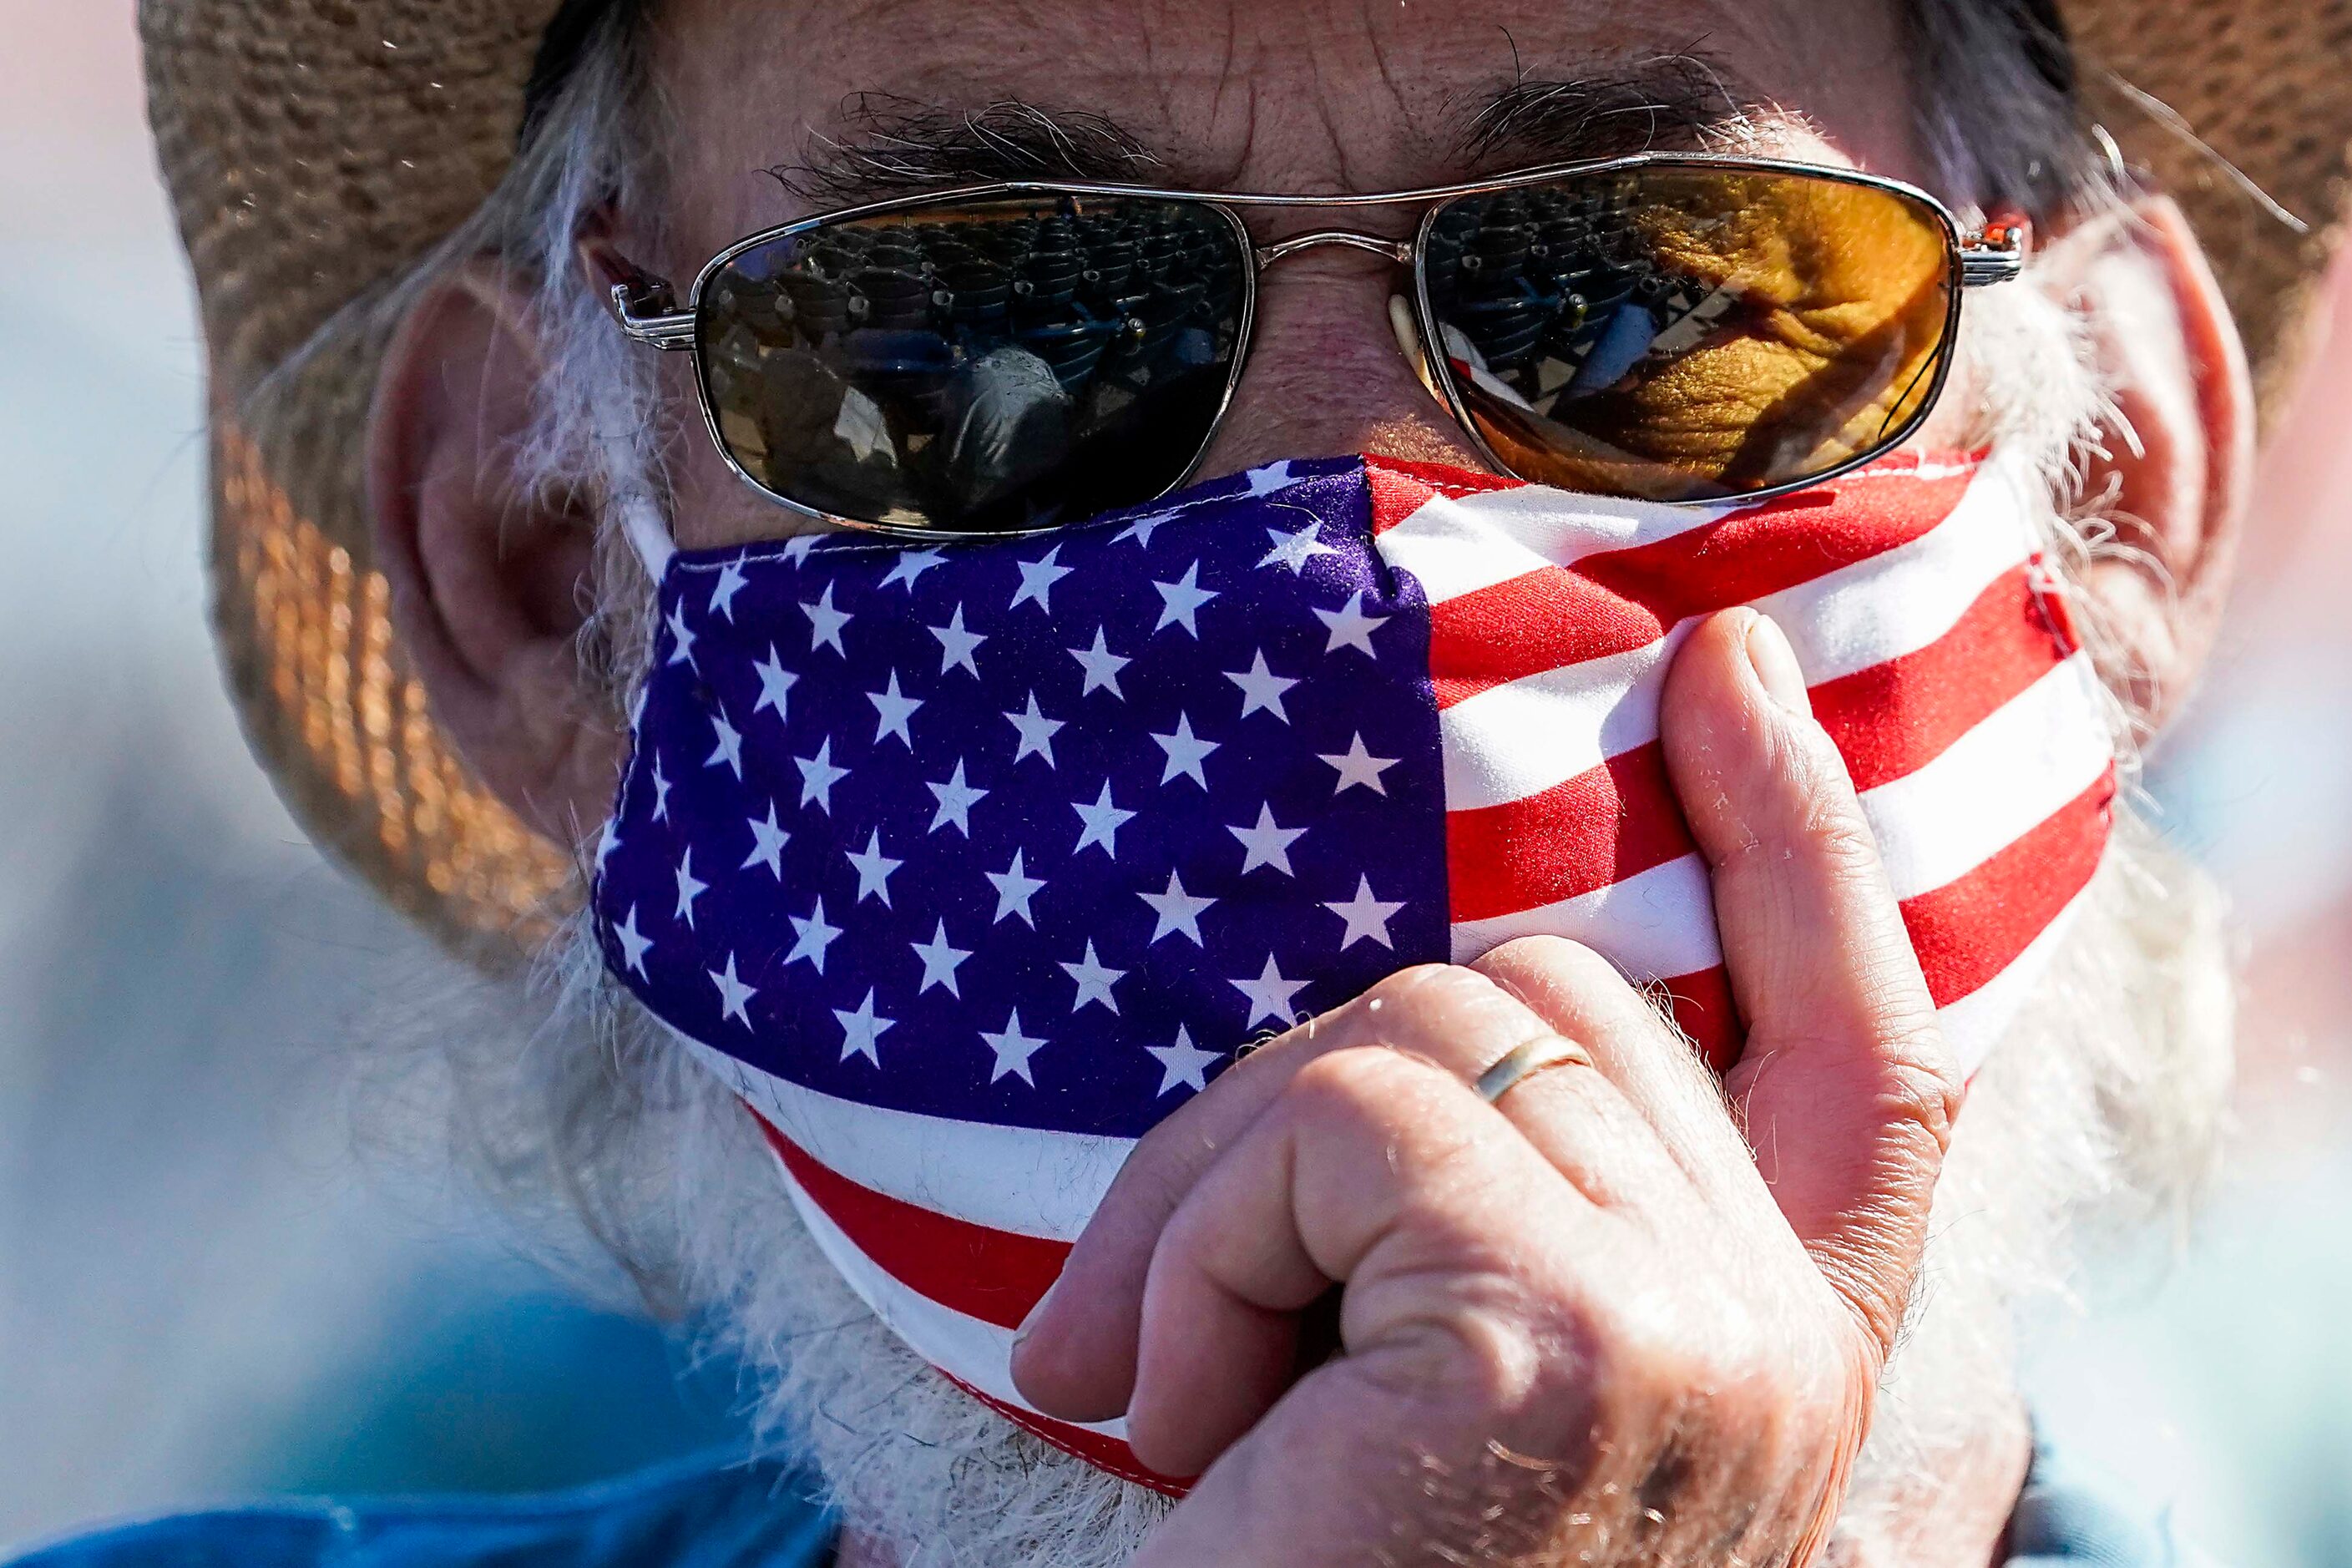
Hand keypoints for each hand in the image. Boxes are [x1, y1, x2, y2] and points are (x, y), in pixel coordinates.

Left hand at [1007, 609, 1960, 1565]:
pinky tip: (1176, 1427)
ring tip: (1170, 1401)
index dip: (1807, 847)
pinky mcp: (1569, 1331)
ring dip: (1223, 1201)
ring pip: (1422, 1034)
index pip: (1861, 1047)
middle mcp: (1785, 1339)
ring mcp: (1704, 1332)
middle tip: (1164, 1320)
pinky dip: (1197, 1248)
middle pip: (1550, 1002)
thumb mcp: (1443, 1399)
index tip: (1733, 678)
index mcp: (1773, 1347)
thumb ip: (1504, 1224)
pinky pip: (1333, 1125)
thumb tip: (1416, 1065)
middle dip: (1308, 1103)